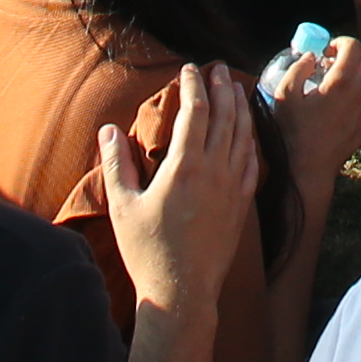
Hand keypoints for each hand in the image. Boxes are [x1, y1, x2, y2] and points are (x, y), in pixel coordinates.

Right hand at [97, 60, 258, 316]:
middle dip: (222, 88)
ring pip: (243, 136)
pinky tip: (248, 134)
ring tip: (237, 90)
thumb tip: (108, 129)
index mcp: (185, 167)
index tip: (190, 69)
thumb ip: (117, 164)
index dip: (194, 86)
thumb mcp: (123, 207)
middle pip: (225, 117)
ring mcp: (233, 188)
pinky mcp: (242, 204)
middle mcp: (215, 171)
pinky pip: (252, 163)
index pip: (196, 112)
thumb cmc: (147, 251)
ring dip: (240, 109)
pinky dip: (250, 141)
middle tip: (219, 69)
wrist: (182, 292)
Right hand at [268, 32, 360, 204]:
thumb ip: (299, 68)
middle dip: (348, 56)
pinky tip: (336, 106)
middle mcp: (359, 95)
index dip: (341, 42)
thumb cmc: (293, 132)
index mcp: (341, 83)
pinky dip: (356, 95)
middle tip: (329, 63)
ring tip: (333, 84)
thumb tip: (312, 57)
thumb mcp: (285, 95)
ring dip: (354, 75)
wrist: (308, 169)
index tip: (327, 50)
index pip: (354, 48)